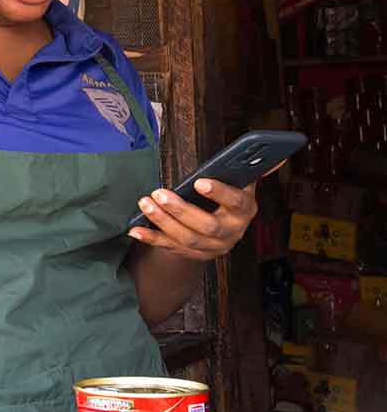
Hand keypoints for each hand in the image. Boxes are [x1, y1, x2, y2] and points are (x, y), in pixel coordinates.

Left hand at [128, 179, 258, 260]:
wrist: (221, 230)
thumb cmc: (227, 198)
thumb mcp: (240, 184)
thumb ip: (250, 170)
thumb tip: (276, 158)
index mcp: (244, 210)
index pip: (236, 203)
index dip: (219, 193)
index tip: (199, 182)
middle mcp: (231, 232)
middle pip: (207, 226)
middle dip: (181, 210)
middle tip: (159, 193)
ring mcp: (212, 247)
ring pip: (186, 239)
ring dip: (163, 221)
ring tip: (145, 202)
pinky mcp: (192, 254)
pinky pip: (169, 248)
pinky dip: (151, 238)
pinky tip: (135, 229)